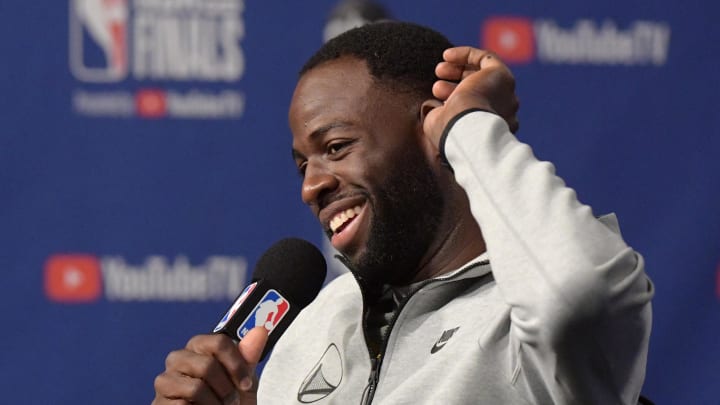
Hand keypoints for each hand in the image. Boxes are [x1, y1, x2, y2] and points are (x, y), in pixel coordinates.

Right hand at [152, 327, 268, 404]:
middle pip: (208, 365)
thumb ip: (249, 357)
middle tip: (232, 401)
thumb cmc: (228, 401)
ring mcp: (165, 381)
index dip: (236, 364)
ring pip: (196, 388)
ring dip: (214, 404)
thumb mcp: (243, 380)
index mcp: (198, 347)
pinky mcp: (159, 403)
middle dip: (226, 388)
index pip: (219, 341)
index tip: (246, 383)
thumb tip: (260, 330)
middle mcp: (178, 359)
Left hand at [423, 47, 519, 147]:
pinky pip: (487, 59)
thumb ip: (441, 116)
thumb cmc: (450, 133)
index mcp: (490, 129)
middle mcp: (504, 112)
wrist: (467, 128)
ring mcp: (506, 94)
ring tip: (438, 71)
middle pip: (480, 92)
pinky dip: (466, 54)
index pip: (475, 109)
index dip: (455, 99)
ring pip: (483, 75)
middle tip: (436, 86)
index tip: (437, 96)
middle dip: (455, 86)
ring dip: (458, 70)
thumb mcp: (441, 126)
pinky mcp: (503, 76)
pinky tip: (446, 56)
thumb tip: (435, 107)